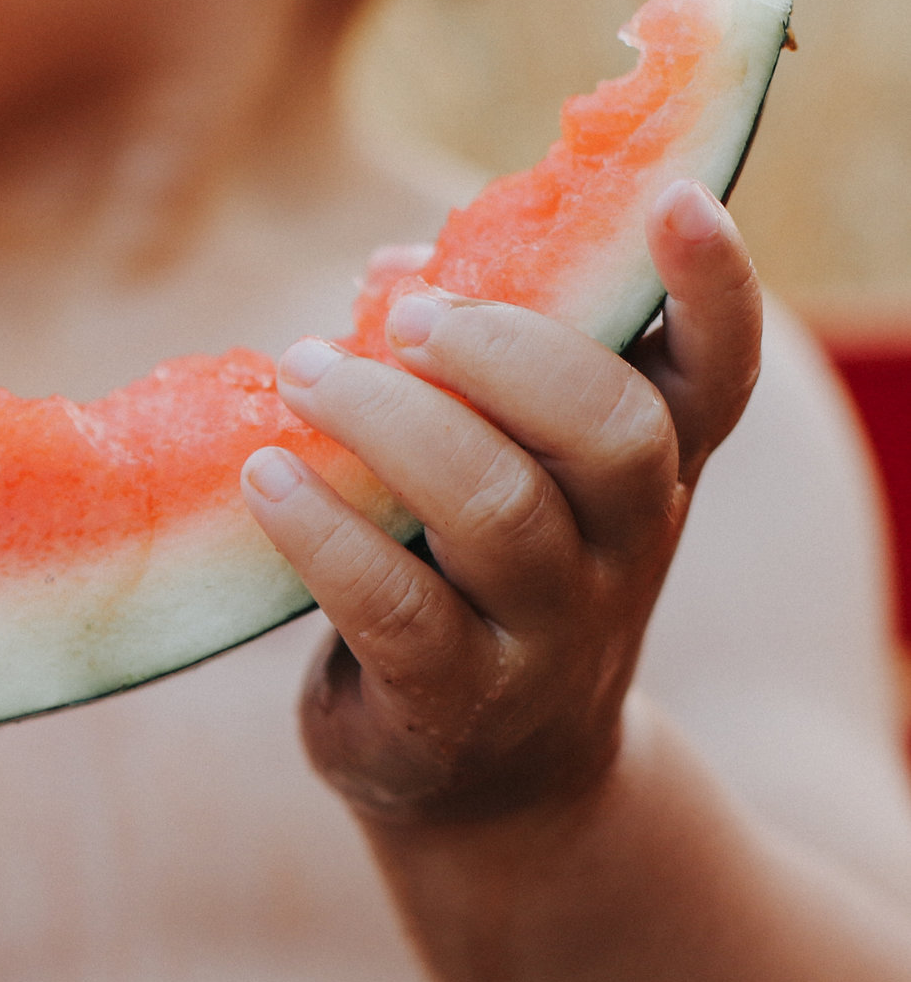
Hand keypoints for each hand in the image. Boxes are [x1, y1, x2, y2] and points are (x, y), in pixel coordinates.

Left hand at [242, 179, 763, 825]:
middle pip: (609, 430)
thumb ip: (460, 370)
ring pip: (497, 512)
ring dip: (392, 424)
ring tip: (302, 374)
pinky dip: (324, 532)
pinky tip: (264, 478)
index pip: (716, 375)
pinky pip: (395, 605)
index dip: (713, 288)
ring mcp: (547, 634)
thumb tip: (398, 262)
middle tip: (400, 316)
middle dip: (502, 352)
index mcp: (651, 471)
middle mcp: (623, 549)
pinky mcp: (453, 701)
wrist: (485, 781)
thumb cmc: (472, 583)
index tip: (671, 200)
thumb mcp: (495, 475)